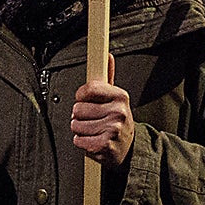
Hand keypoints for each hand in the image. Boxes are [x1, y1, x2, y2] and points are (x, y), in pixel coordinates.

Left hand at [72, 54, 134, 168]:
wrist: (128, 147)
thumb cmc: (118, 120)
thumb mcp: (116, 98)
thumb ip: (108, 76)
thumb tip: (107, 56)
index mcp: (120, 96)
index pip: (89, 88)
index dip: (81, 95)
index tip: (83, 98)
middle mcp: (118, 112)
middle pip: (78, 109)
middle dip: (80, 115)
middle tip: (91, 118)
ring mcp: (111, 129)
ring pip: (76, 125)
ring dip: (80, 129)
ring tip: (92, 129)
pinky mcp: (103, 145)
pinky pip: (78, 140)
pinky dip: (82, 141)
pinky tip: (93, 139)